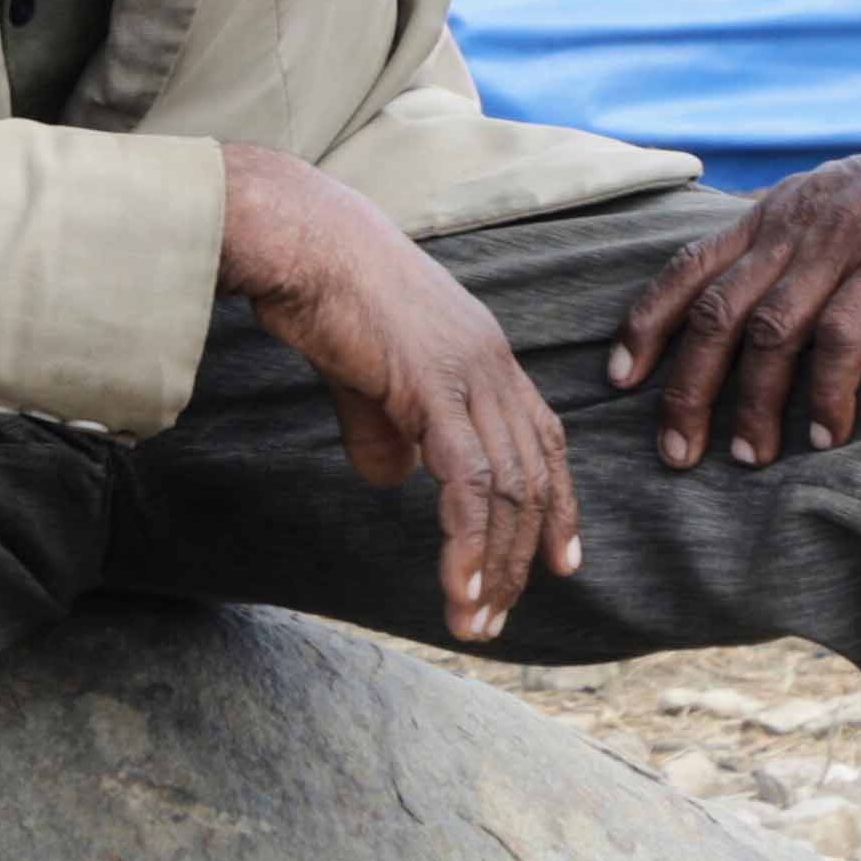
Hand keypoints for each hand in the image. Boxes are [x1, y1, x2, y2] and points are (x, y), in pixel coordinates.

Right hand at [220, 145, 579, 641]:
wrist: (299, 240)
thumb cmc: (322, 292)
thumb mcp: (365, 373)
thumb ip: (387, 427)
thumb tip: (393, 479)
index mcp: (484, 355)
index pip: (542, 440)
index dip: (557, 504)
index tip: (561, 561)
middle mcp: (492, 364)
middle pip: (534, 475)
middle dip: (525, 555)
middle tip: (503, 615)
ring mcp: (470, 375)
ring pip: (508, 489)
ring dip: (495, 564)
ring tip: (475, 620)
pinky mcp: (435, 388)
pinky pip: (468, 485)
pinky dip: (468, 544)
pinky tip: (458, 587)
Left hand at [610, 128, 860, 468]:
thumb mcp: (836, 202)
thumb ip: (796, 244)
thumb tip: (757, 313)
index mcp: (773, 212)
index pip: (688, 268)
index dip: (647, 325)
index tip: (621, 380)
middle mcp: (794, 224)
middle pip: (716, 314)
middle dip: (687, 388)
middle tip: (677, 453)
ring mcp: (842, 239)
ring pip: (770, 331)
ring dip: (752, 402)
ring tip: (749, 458)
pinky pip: (844, 334)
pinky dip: (827, 390)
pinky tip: (825, 435)